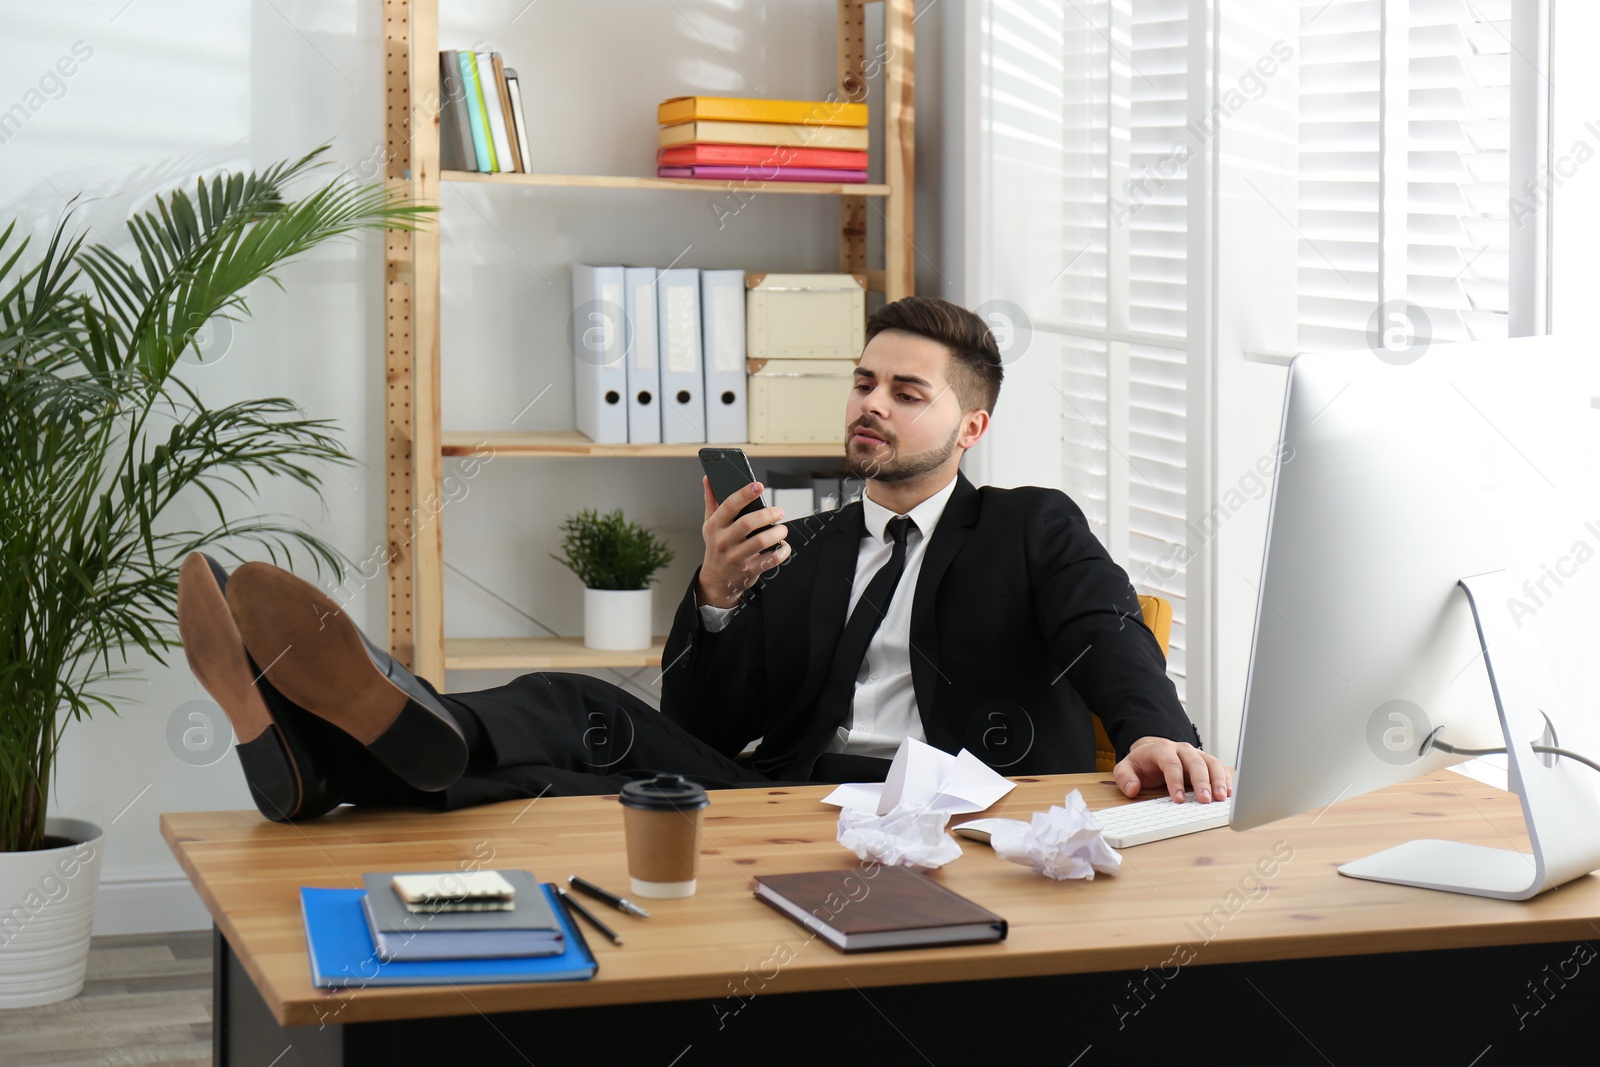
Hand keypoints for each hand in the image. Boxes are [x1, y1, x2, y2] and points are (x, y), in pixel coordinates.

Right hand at [695, 476, 790, 608]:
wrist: (716, 580)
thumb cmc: (716, 547)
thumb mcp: (709, 524)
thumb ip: (711, 500)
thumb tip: (708, 478)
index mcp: (715, 526)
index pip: (729, 505)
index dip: (745, 494)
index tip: (758, 485)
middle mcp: (724, 541)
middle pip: (747, 523)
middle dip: (767, 514)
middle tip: (779, 511)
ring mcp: (737, 557)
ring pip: (760, 542)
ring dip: (776, 533)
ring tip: (782, 529)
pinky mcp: (749, 570)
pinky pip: (770, 559)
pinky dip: (782, 551)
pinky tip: (783, 545)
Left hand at [1112, 736, 1231, 802]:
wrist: (1152, 752)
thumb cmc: (1142, 763)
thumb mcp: (1126, 768)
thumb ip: (1125, 777)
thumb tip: (1132, 789)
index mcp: (1162, 749)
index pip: (1171, 763)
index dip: (1176, 781)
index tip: (1179, 799)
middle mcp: (1182, 749)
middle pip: (1195, 762)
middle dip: (1201, 781)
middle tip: (1205, 800)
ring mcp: (1196, 754)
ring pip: (1211, 762)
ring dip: (1218, 780)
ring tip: (1221, 798)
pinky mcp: (1205, 762)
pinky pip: (1219, 767)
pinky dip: (1226, 779)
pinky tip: (1228, 793)